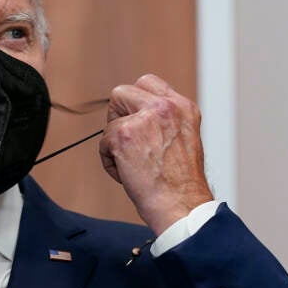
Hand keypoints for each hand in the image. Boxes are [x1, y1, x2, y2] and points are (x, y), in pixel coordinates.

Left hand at [99, 74, 212, 235]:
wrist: (181, 204)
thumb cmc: (181, 183)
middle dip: (118, 116)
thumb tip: (136, 115)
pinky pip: (103, 143)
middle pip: (122, 93)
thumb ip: (163, 121)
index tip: (135, 120)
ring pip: (110, 121)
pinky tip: (128, 174)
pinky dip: (110, 162)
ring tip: (134, 165)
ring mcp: (143, 118)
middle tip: (128, 142)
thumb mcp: (184, 138)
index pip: (148, 83)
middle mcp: (165, 107)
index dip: (135, 102)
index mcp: (183, 107)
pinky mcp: (123, 134)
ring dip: (115, 143)